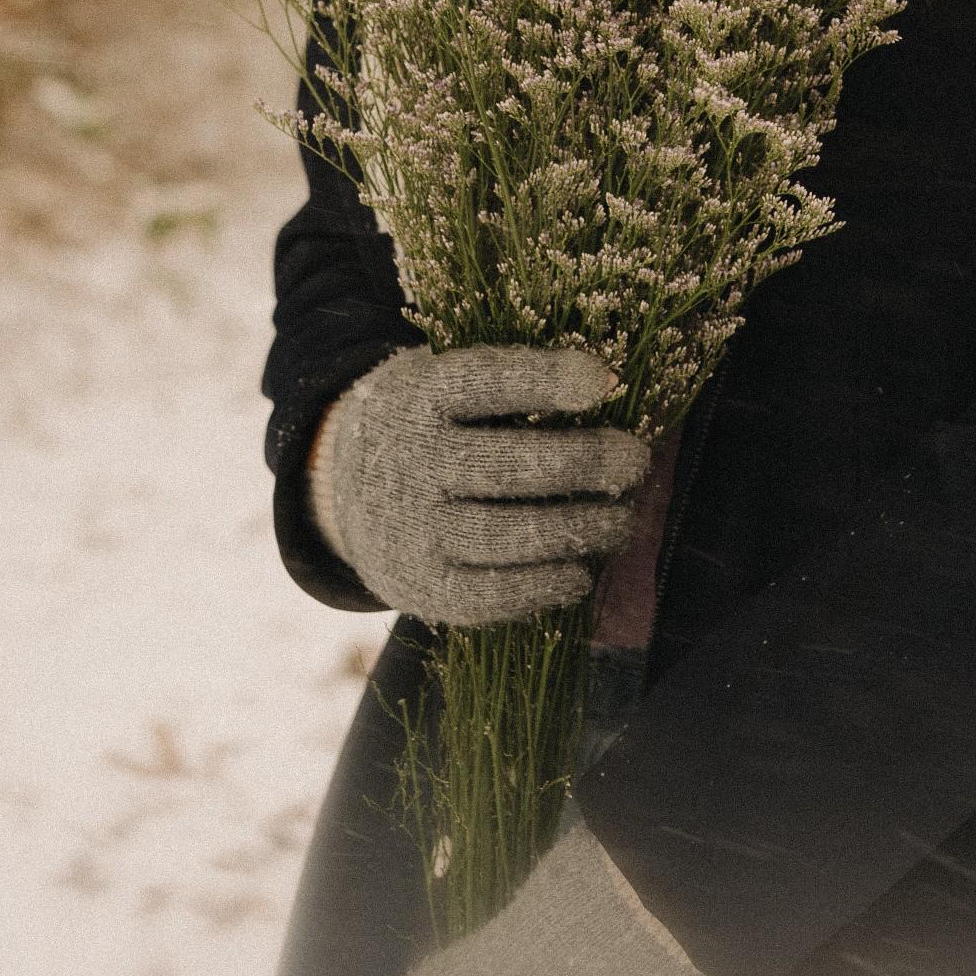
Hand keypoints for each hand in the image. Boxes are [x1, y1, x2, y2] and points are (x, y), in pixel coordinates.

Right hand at [312, 345, 649, 625]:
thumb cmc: (427, 422)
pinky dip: (542, 587)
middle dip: (583, 464)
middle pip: (506, 466)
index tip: (603, 381)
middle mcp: (410, 461)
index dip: (543, 380)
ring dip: (577, 529)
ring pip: (505, 535)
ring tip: (622, 520)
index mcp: (420, 395)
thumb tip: (608, 384)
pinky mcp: (420, 587)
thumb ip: (507, 382)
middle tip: (635, 462)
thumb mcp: (444, 380)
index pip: (483, 382)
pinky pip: (488, 596)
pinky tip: (579, 572)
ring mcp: (411, 529)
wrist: (340, 485)